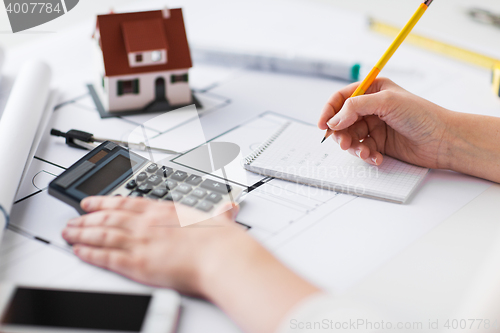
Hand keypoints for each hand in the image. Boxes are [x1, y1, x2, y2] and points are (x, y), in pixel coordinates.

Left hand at [62, 196, 242, 295]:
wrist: (221, 256)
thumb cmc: (220, 240)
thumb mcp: (220, 219)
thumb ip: (220, 214)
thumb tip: (229, 209)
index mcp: (164, 210)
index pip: (126, 203)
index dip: (104, 202)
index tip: (91, 202)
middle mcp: (148, 223)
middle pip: (109, 218)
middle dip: (87, 219)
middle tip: (73, 220)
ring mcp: (141, 242)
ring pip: (102, 234)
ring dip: (82, 234)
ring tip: (69, 233)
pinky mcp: (138, 263)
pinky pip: (107, 257)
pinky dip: (90, 254)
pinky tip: (80, 251)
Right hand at [318, 78, 451, 168]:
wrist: (443, 140)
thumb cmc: (422, 115)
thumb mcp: (387, 102)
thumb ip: (356, 107)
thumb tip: (334, 119)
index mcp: (372, 90)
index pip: (341, 98)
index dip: (329, 111)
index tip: (323, 125)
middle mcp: (371, 108)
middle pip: (342, 120)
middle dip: (341, 133)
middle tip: (344, 143)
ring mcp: (375, 126)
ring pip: (350, 137)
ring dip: (354, 147)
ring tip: (365, 152)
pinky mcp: (379, 143)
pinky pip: (362, 149)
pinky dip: (366, 155)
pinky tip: (376, 157)